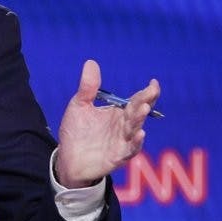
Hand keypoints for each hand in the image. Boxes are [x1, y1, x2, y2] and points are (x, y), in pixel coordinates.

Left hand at [55, 59, 160, 188]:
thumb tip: (91, 62)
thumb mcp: (79, 106)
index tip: (153, 82)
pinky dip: (135, 143)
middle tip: (152, 92)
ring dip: (139, 119)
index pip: (135, 100)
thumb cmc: (77, 132)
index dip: (146, 93)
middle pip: (137, 112)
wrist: (68, 158)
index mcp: (118, 113)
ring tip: (143, 108)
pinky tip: (139, 134)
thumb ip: (88, 88)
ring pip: (134, 129)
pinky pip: (129, 149)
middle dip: (145, 102)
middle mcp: (124, 126)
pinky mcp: (117, 156)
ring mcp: (122, 141)